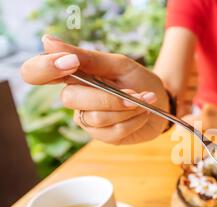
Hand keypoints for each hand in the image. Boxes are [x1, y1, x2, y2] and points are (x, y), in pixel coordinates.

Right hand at [21, 35, 168, 144]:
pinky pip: (112, 131)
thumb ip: (86, 57)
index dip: (43, 68)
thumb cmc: (138, 80)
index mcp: (71, 75)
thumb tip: (47, 41)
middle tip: (134, 92)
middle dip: (108, 96)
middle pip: (71, 99)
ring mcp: (87, 119)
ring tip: (142, 101)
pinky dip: (133, 120)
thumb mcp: (117, 63)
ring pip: (96, 117)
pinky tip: (142, 114)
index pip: (36, 72)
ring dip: (126, 108)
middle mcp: (74, 98)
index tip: (70, 64)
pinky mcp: (103, 136)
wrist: (161, 101)